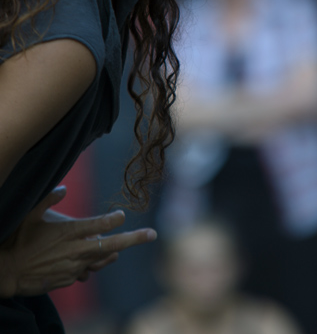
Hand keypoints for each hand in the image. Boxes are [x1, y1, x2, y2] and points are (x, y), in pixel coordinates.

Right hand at [0, 187, 156, 297]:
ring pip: (101, 260)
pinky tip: (94, 260)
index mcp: (69, 231)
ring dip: (112, 253)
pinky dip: (91, 265)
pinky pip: (86, 271)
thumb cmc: (18, 240)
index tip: (122, 214)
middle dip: (134, 238)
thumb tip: (64, 187)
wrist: (6, 272)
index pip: (100, 224)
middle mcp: (75, 250)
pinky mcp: (67, 279)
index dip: (114, 219)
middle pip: (111, 244)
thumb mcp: (30, 214)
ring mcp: (73, 266)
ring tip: (120, 248)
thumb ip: (49, 198)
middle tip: (152, 234)